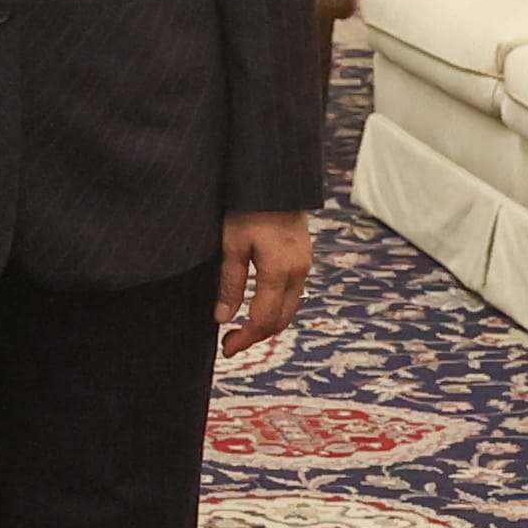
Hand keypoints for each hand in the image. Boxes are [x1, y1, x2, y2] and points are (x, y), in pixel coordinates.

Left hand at [214, 211, 313, 357]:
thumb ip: (230, 284)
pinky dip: (277, 307)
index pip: (264, 320)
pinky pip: (293, 293)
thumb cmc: (248, 207)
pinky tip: (258, 305)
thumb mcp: (231, 244)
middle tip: (230, 342)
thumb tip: (223, 318)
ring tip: (241, 328)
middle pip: (281, 320)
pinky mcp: (304, 257)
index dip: (245, 339)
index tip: (226, 348)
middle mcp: (299, 272)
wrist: (276, 179)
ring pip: (291, 308)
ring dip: (268, 323)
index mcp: (280, 272)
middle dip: (256, 336)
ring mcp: (305, 264)